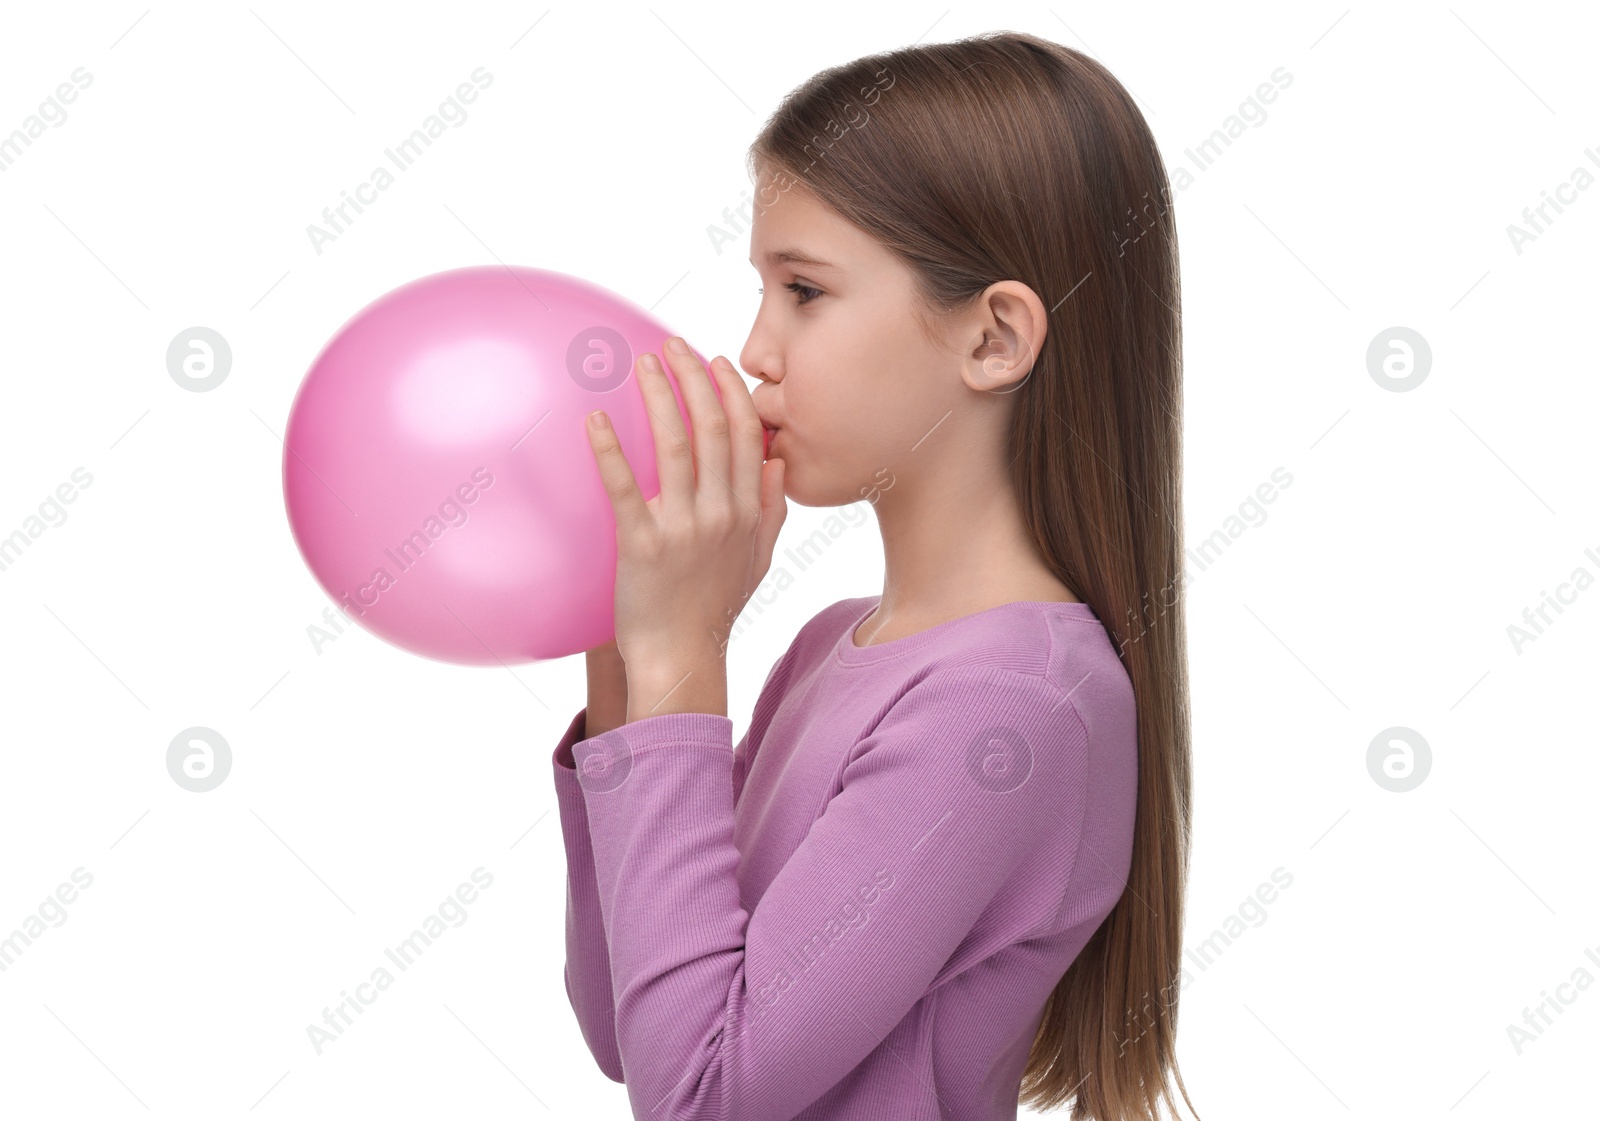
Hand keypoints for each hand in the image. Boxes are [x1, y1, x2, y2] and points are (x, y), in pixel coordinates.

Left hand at [584, 338, 786, 705]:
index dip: (731, 393)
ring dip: (660, 398)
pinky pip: (625, 488)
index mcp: (747, 512)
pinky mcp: (643, 546)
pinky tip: (595, 420)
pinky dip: (611, 450)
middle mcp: (721, 514)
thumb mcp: (758, 560)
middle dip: (695, 379)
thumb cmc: (714, 609)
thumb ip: (770, 510)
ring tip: (642, 363)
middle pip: (713, 429)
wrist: (682, 657)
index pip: (746, 437)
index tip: (715, 362)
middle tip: (674, 346)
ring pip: (676, 446)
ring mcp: (684, 529)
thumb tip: (776, 462)